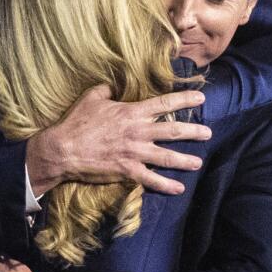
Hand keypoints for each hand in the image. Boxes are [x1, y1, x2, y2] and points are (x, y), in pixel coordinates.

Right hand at [25, 85, 209, 195]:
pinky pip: (152, 179)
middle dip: (193, 131)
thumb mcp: (92, 97)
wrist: (63, 149)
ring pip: (167, 156)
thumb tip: (115, 82)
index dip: (185, 100)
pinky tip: (179, 188)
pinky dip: (167, 185)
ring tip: (199, 162)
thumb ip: (108, 88)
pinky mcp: (127, 171)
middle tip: (208, 133)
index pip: (165, 103)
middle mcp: (138, 132)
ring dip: (185, 160)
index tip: (201, 98)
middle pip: (173, 130)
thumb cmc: (77, 122)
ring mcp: (134, 153)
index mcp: (131, 112)